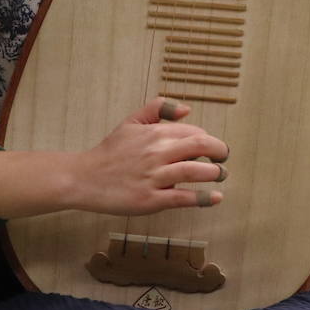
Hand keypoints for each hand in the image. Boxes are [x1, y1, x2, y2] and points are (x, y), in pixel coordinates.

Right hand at [69, 97, 228, 214]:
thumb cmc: (110, 152)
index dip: (208, 140)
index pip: (194, 133)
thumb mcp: (131, 122)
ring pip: (195, 171)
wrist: (85, 178)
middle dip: (219, 152)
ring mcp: (155, 177)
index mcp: (155, 133)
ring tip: (221, 175)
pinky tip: (216, 198)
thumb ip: (157, 109)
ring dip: (215, 173)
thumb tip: (187, 110)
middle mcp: (157, 153)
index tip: (211, 147)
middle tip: (224, 158)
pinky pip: (183, 198)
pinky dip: (203, 198)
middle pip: (200, 147)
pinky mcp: (151, 200)